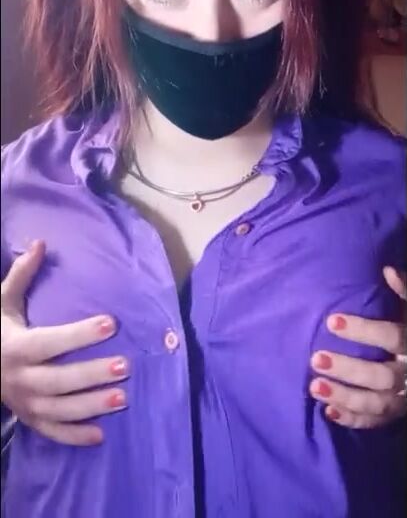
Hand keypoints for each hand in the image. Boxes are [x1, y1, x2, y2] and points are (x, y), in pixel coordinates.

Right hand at [1, 241, 128, 444]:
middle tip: (125, 365)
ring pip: (58, 409)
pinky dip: (74, 436)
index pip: (50, 342)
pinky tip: (101, 434)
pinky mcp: (28, 418)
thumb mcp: (1, 301)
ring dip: (90, 406)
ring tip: (122, 397)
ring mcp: (24, 403)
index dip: (80, 334)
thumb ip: (21, 274)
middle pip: (58, 380)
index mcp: (15, 347)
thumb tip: (40, 242)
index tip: (111, 322)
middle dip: (92, 373)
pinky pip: (51, 432)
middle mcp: (19, 379)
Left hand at [309, 267, 405, 427]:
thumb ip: (404, 290)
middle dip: (349, 370)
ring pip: (378, 403)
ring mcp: (405, 396)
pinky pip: (376, 421)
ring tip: (315, 387)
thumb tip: (387, 271)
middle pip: (383, 376)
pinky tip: (328, 411)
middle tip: (316, 359)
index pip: (393, 338)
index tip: (331, 321)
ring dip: (346, 397)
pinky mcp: (396, 412)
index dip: (364, 330)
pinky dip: (353, 419)